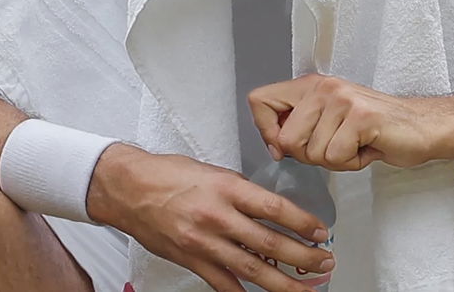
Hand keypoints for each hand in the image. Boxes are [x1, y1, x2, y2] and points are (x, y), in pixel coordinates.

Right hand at [88, 144, 333, 291]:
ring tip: (308, 288)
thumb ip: (243, 192)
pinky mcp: (191, 261)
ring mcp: (204, 243)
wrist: (129, 190)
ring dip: (284, 282)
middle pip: (269, 244)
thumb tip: (272, 212)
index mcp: (227, 189)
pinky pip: (225, 284)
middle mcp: (218, 217)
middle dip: (303, 256)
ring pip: (252, 270)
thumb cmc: (170, 175)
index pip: (275, 209)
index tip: (321, 231)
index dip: (303, 223)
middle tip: (325, 262)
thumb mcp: (214, 172)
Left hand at [248, 74, 453, 171]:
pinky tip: (367, 148)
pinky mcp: (361, 117)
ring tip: (356, 144)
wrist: (421, 126)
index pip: (259, 100)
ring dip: (336, 160)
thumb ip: (300, 126)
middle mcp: (323, 87)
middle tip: (336, 147)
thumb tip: (275, 146)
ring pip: (312, 152)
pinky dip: (352, 163)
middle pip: (286, 138)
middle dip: (309, 156)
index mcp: (310, 85)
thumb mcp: (329, 119)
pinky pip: (336, 157)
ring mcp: (342, 100)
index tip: (285, 146)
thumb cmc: (375, 127)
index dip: (266, 131)